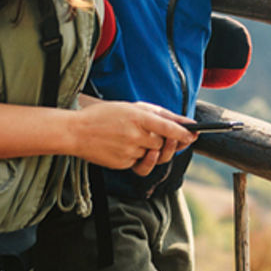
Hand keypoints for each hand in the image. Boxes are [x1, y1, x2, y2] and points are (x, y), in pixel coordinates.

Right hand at [68, 98, 196, 174]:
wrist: (77, 132)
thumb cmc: (103, 116)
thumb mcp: (129, 107)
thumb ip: (153, 113)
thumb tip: (176, 122)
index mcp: (137, 117)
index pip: (168, 127)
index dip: (184, 133)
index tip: (194, 134)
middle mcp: (135, 135)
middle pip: (163, 144)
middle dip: (168, 143)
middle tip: (170, 140)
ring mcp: (129, 151)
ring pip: (152, 155)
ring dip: (151, 150)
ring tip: (142, 141)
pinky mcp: (123, 164)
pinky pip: (139, 163)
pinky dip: (138, 156)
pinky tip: (128, 147)